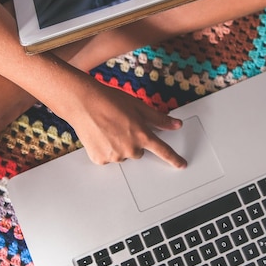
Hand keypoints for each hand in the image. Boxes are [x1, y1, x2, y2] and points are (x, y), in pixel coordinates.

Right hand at [66, 80, 186, 167]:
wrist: (83, 103)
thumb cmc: (109, 101)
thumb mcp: (139, 106)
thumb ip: (159, 119)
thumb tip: (176, 125)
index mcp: (142, 135)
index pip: (163, 151)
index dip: (174, 158)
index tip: (181, 164)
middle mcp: (130, 149)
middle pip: (138, 152)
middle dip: (133, 141)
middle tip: (121, 127)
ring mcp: (114, 156)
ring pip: (122, 155)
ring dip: (118, 145)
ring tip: (107, 128)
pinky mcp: (100, 159)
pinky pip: (107, 158)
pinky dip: (105, 149)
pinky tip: (99, 135)